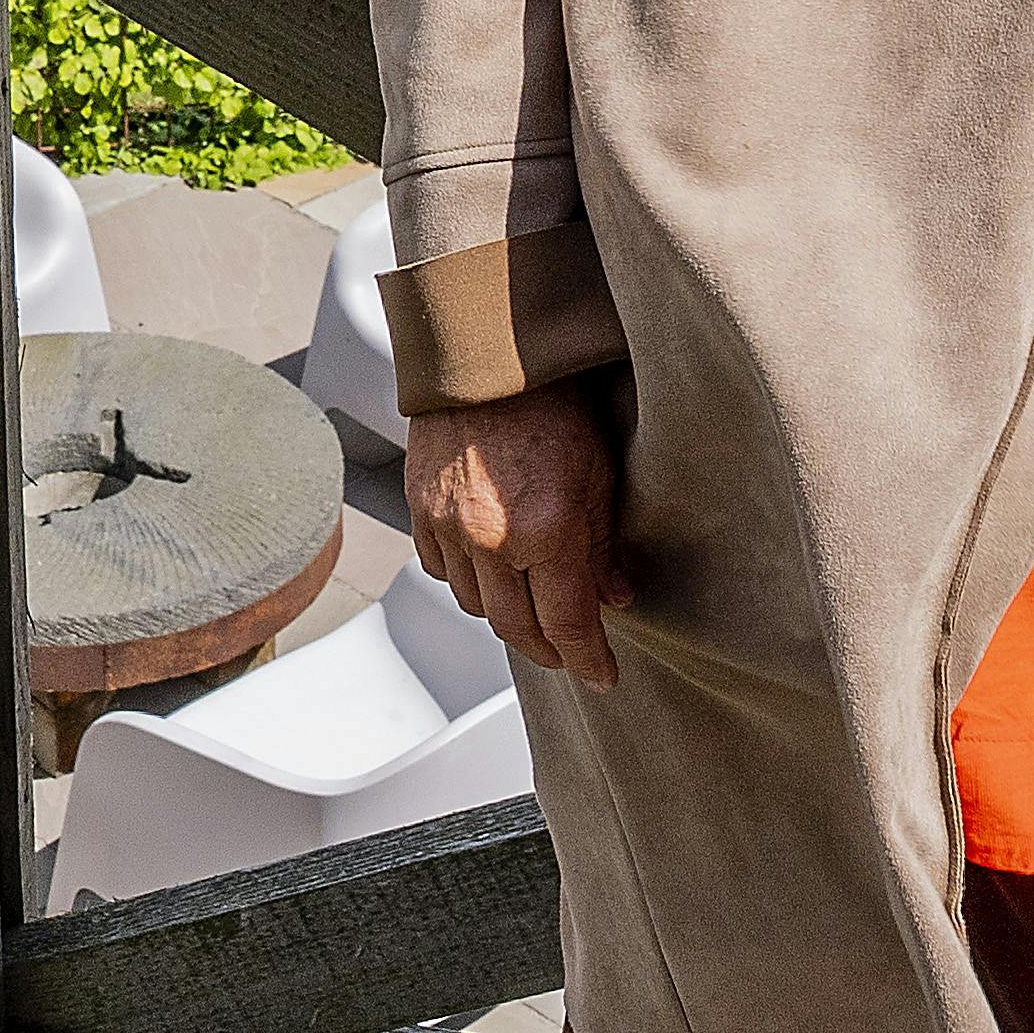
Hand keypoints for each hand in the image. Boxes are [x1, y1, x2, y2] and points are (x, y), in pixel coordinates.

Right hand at [401, 386, 628, 688]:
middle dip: (548, 650)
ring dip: (507, 616)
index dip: (588, 660)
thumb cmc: (554, 401)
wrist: (487, 355)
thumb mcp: (600, 473)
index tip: (603, 677)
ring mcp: (449, 527)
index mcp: (546, 530)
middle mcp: (492, 538)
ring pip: (476, 605)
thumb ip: (603, 546)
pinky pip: (441, 571)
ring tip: (533, 608)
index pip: (568, 624)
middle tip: (570, 654)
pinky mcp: (419, 511)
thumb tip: (613, 599)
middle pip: (517, 629)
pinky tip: (491, 570)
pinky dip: (468, 581)